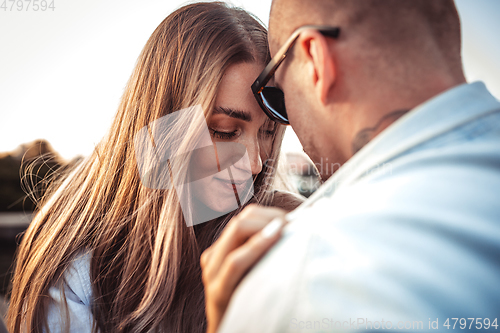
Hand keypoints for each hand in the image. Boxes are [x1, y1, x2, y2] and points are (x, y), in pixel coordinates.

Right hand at [200, 204, 286, 332]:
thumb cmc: (249, 301)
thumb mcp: (254, 271)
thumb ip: (263, 251)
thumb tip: (294, 227)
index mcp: (221, 249)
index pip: (245, 217)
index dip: (269, 213)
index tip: (294, 218)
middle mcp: (213, 257)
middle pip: (241, 221)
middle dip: (269, 218)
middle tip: (295, 222)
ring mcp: (212, 272)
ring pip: (237, 231)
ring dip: (266, 227)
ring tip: (288, 227)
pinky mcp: (218, 291)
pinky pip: (235, 261)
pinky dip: (256, 246)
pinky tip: (274, 237)